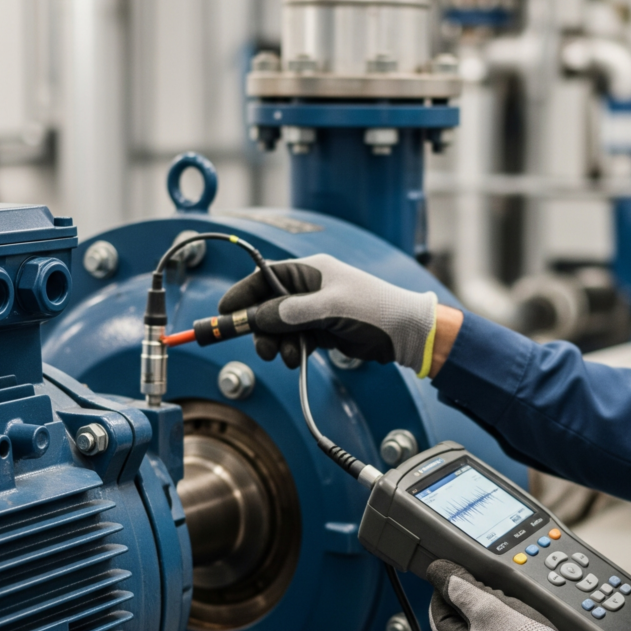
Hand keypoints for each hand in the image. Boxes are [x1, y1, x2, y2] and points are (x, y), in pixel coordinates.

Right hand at [219, 254, 437, 372]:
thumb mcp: (332, 308)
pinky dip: (294, 350)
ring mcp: (316, 309)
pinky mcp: (323, 329)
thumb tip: (259, 316)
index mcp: (310, 270)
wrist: (406, 332)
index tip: (224, 313)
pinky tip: (299, 359)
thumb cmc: (376, 310)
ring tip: (290, 359)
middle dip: (262, 329)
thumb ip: (292, 312)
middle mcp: (310, 287)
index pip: (264, 277)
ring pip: (281, 327)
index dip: (242, 295)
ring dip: (279, 344)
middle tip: (263, 350)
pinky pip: (296, 339)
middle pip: (268, 306)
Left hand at [427, 560, 590, 630]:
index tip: (463, 575)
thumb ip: (462, 589)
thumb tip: (441, 574)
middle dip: (476, 604)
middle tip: (496, 593)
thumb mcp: (489, 607)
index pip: (437, 611)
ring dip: (494, 621)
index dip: (448, 589)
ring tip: (514, 613)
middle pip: (461, 625)